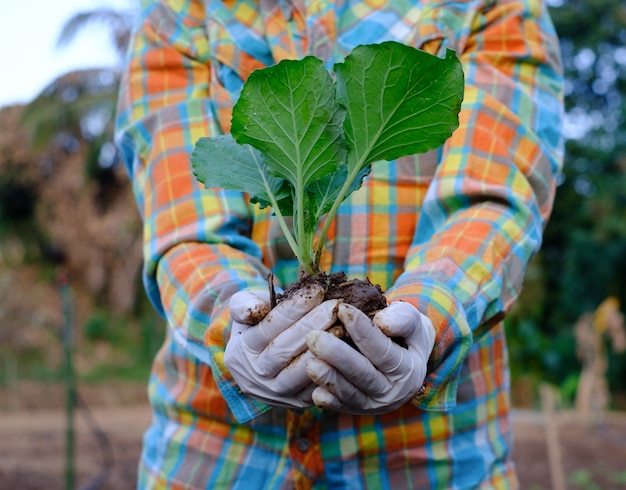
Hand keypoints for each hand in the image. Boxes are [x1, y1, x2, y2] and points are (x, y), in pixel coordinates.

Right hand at [224, 285, 339, 408]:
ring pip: (300, 373)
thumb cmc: (259, 322)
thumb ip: (244, 304)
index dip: (292, 309)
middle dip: (312, 325)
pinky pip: (316, 388)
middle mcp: (256, 376)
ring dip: (323, 350)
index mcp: (241, 351)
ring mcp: (276, 393)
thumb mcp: (244, 308)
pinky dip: (331, 370)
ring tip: (342, 327)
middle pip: (284, 350)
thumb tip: (258, 309)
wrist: (262, 356)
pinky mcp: (297, 402)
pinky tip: (347, 350)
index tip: (316, 290)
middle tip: (334, 307)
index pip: (267, 328)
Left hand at [305, 301, 435, 413]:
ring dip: (329, 378)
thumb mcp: (413, 322)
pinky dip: (327, 400)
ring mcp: (373, 404)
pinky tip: (314, 390)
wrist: (404, 361)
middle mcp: (392, 391)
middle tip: (315, 337)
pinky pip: (340, 406)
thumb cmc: (404, 334)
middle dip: (338, 356)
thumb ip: (404, 319)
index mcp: (408, 369)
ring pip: (349, 393)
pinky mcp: (356, 409)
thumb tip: (382, 322)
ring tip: (310, 363)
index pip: (383, 350)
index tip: (343, 309)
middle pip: (363, 374)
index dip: (363, 330)